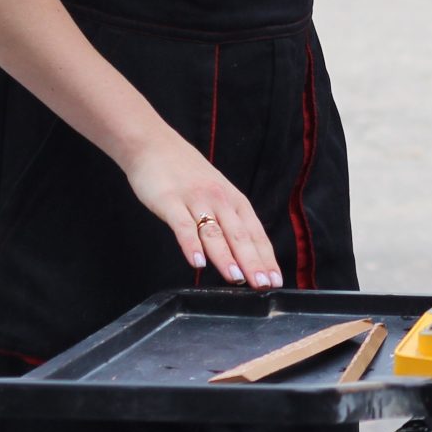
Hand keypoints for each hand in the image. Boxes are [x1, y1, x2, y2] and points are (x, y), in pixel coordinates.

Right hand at [122, 131, 282, 288]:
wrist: (155, 146)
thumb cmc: (188, 175)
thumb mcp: (217, 194)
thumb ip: (227, 221)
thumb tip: (243, 253)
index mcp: (234, 200)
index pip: (255, 233)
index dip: (265, 258)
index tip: (275, 280)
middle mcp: (219, 200)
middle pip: (239, 235)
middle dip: (253, 263)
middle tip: (264, 285)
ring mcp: (195, 200)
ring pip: (214, 233)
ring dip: (227, 257)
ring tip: (237, 279)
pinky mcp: (170, 201)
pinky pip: (182, 226)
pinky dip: (191, 245)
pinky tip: (197, 263)